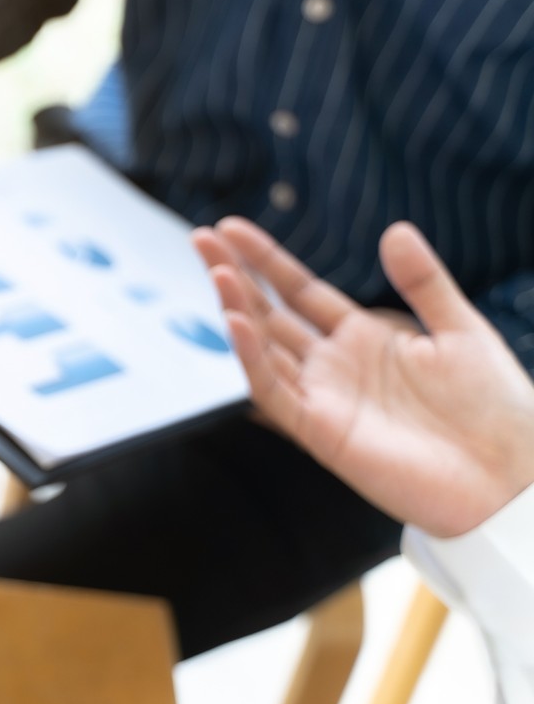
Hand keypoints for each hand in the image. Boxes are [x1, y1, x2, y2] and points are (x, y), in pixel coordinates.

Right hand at [193, 217, 533, 537]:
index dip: (265, 259)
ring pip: (263, 348)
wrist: (513, 476)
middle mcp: (334, 365)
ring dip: (236, 309)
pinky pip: (274, 393)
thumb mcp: (463, 330)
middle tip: (201, 238)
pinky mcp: (322, 431)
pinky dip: (251, 360)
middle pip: (269, 312)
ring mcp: (324, 397)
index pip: (299, 290)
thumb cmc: (498, 411)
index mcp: (364, 337)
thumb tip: (395, 231)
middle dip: (233, 275)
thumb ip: (424, 281)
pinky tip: (237, 325)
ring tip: (217, 272)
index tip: (230, 228)